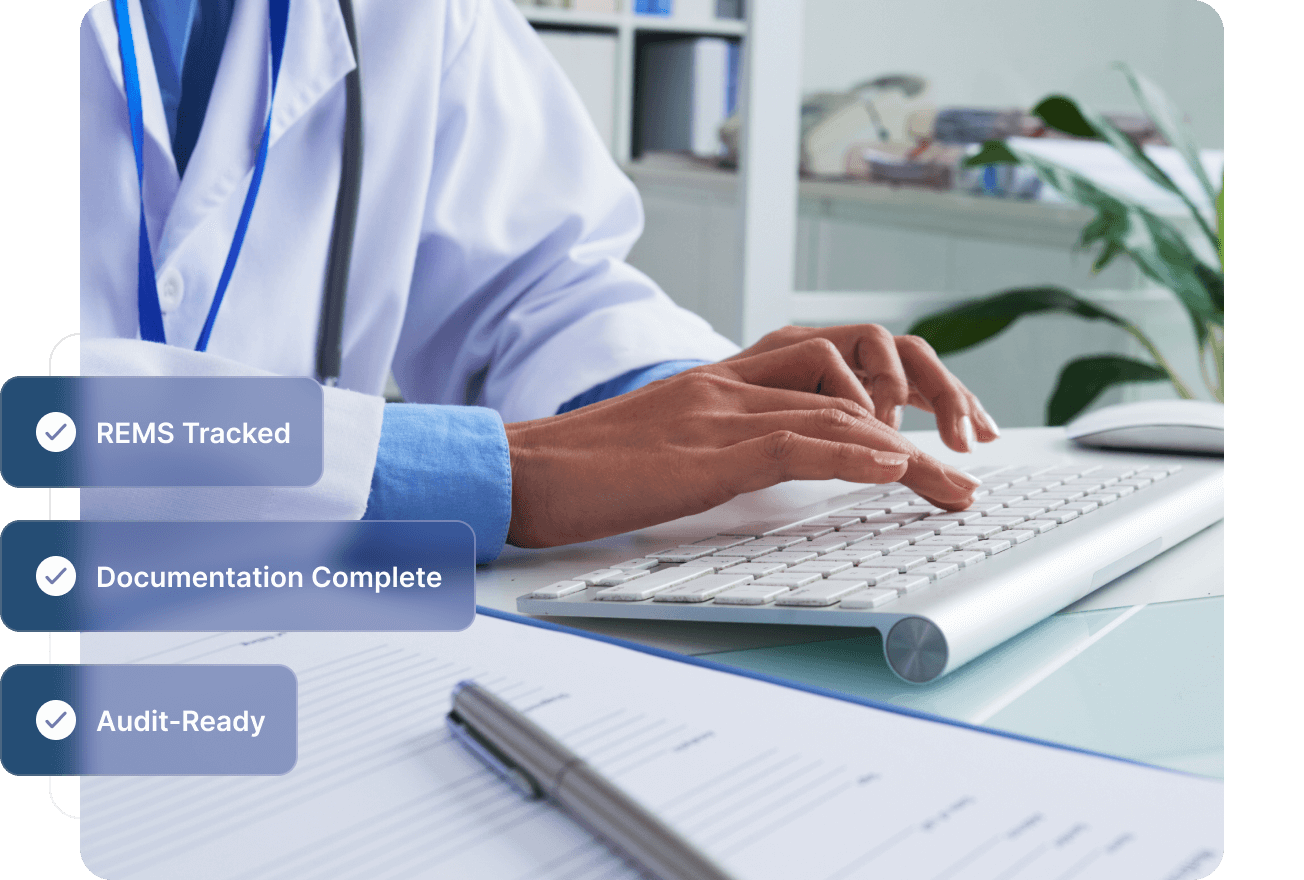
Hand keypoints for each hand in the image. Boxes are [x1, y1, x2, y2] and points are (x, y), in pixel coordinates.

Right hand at [505, 339, 981, 547]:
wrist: (521, 470)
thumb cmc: (586, 469)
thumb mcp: (668, 447)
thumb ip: (723, 446)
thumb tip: (779, 469)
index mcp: (722, 379)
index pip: (829, 366)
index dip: (892, 393)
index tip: (929, 434)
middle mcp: (729, 382)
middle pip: (852, 379)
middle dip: (923, 415)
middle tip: (968, 457)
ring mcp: (717, 410)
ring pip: (839, 412)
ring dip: (911, 451)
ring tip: (956, 485)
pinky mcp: (703, 448)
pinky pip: (795, 441)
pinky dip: (853, 454)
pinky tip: (895, 468)